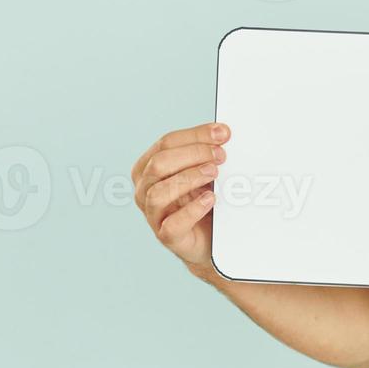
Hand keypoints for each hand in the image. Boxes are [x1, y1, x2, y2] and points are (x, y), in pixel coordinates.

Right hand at [132, 121, 228, 273]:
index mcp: (148, 167)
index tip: (222, 133)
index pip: (166, 143)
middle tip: (221, 155)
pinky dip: (192, 210)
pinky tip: (210, 199)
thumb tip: (223, 132)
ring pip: (159, 193)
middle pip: (159, 164)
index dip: (196, 135)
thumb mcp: (202, 169)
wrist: (209, 235)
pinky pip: (172, 224)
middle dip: (193, 154)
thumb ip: (207, 150)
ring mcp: (153, 214)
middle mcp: (145, 189)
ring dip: (189, 178)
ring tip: (214, 173)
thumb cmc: (201, 196)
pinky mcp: (166, 236)